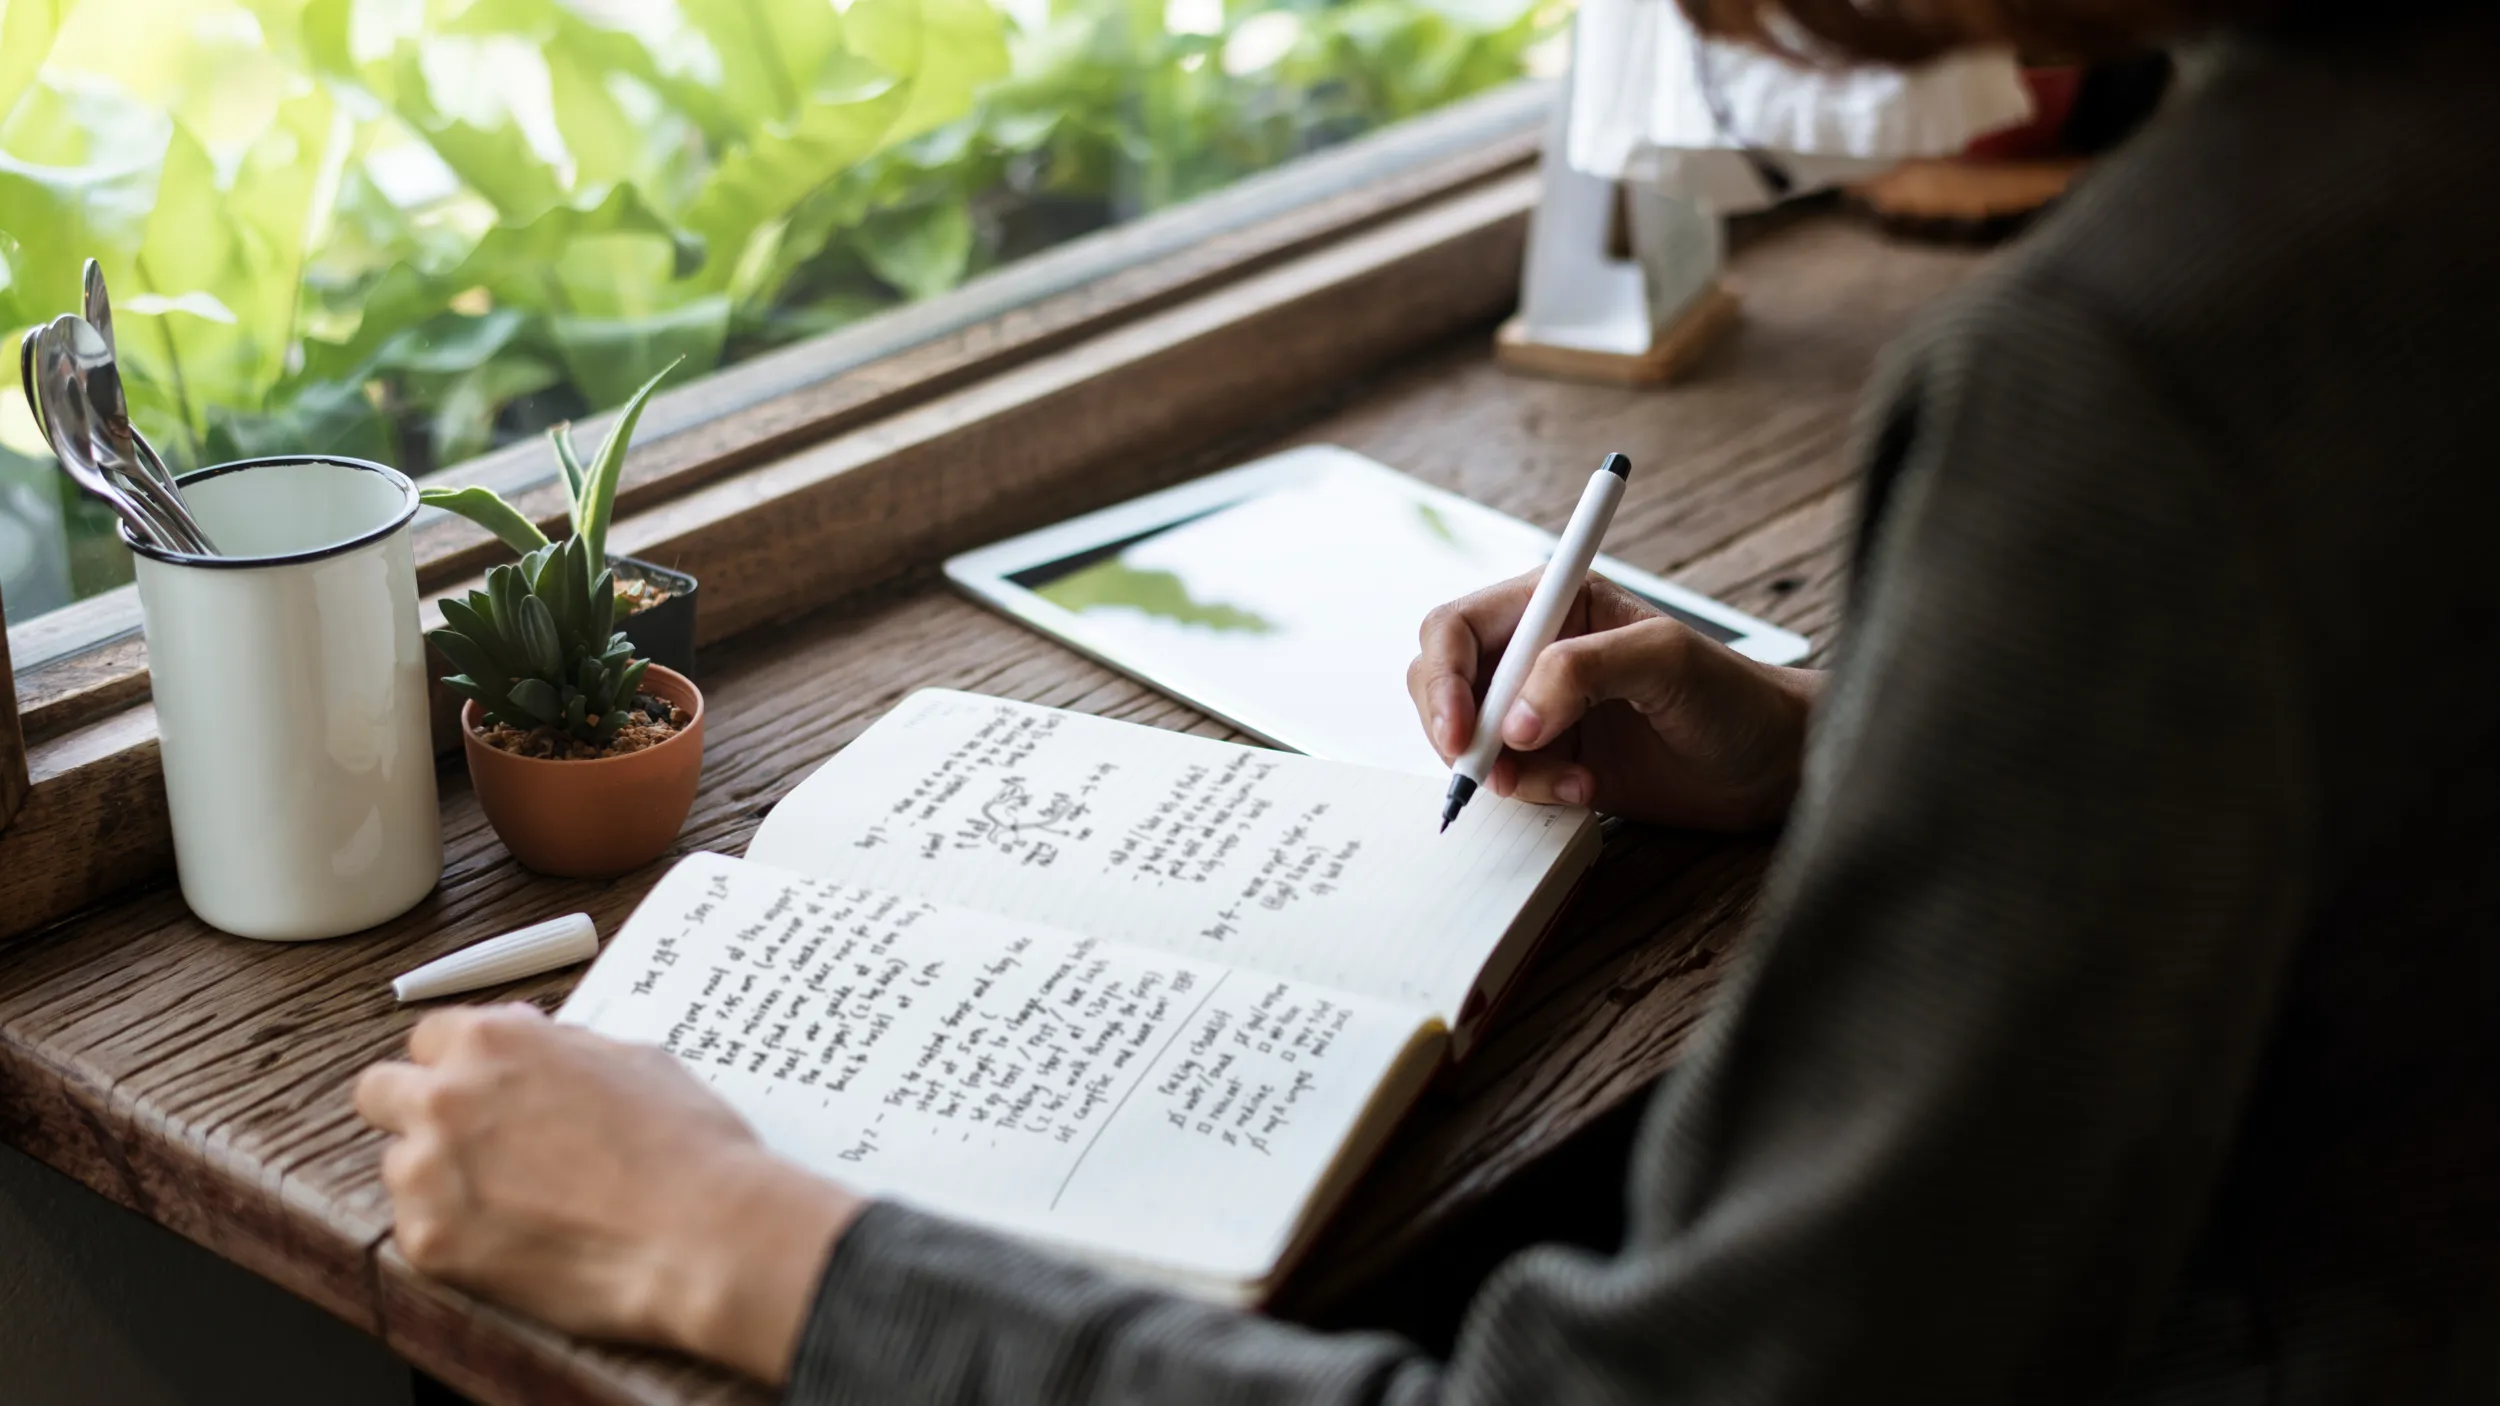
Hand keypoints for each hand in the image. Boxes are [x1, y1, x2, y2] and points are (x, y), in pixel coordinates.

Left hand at [354, 1003, 862, 1383]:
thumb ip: (559, 1046)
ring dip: (440, 1178)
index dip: (461, 1062)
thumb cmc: (685, 1144)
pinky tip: (519, 1239)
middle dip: (416, 1109)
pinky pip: (419, 1231)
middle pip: (379, 1092)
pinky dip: (459, 1236)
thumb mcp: (632, 1058)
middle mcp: (447, 1097)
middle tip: (469, 1139)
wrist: (703, 1233)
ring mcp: (429, 1173)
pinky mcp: (430, 1243)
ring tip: (515, 1202)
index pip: (429, 1037)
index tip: (482, 1085)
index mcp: (494, 1040)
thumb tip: (532, 1039)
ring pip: (398, 1166)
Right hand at [1407, 572, 1820, 829]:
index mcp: (1555, 602)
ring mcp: (1540, 706)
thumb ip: (1583, 671)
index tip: (1463, 732)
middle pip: (1442, 679)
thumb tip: (1515, 718)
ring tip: (1570, 781)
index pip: (1457, 628)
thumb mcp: (1665, 662)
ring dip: (1503, 769)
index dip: (1444, 679)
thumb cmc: (1734, 696)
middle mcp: (1536, 649)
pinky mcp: (1551, 756)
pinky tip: (1584, 789)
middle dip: (1457, 729)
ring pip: (1467, 736)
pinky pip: (1503, 776)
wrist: (1772, 764)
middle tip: (1488, 771)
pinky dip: (1530, 792)